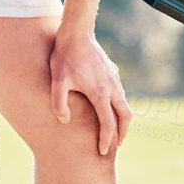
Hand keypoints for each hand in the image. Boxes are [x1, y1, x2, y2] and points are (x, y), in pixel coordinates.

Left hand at [48, 30, 131, 156]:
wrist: (76, 32)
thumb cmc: (64, 57)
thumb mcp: (57, 82)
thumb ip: (59, 104)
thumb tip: (64, 120)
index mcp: (100, 93)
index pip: (108, 124)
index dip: (106, 140)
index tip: (103, 151)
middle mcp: (112, 87)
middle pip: (126, 116)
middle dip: (122, 133)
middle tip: (116, 146)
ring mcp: (114, 78)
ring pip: (124, 104)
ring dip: (122, 119)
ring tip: (114, 130)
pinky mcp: (112, 72)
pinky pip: (120, 93)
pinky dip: (118, 106)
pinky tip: (108, 107)